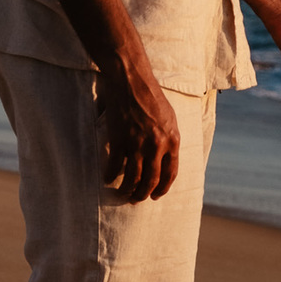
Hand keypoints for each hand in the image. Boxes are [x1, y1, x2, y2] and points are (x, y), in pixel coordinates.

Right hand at [99, 61, 180, 200]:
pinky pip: (114, 166)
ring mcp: (137, 144)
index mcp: (172, 141)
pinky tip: (108, 179)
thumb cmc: (151, 98)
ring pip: (132, 178)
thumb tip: (167, 159)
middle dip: (143, 194)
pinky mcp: (119, 140)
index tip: (155, 196)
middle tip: (136, 199)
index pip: (170, 174)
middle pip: (151, 180)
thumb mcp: (170, 119)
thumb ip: (169, 140)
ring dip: (126, 190)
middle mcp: (157, 146)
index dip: (162, 189)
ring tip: (122, 194)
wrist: (132, 82)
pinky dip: (110, 175)